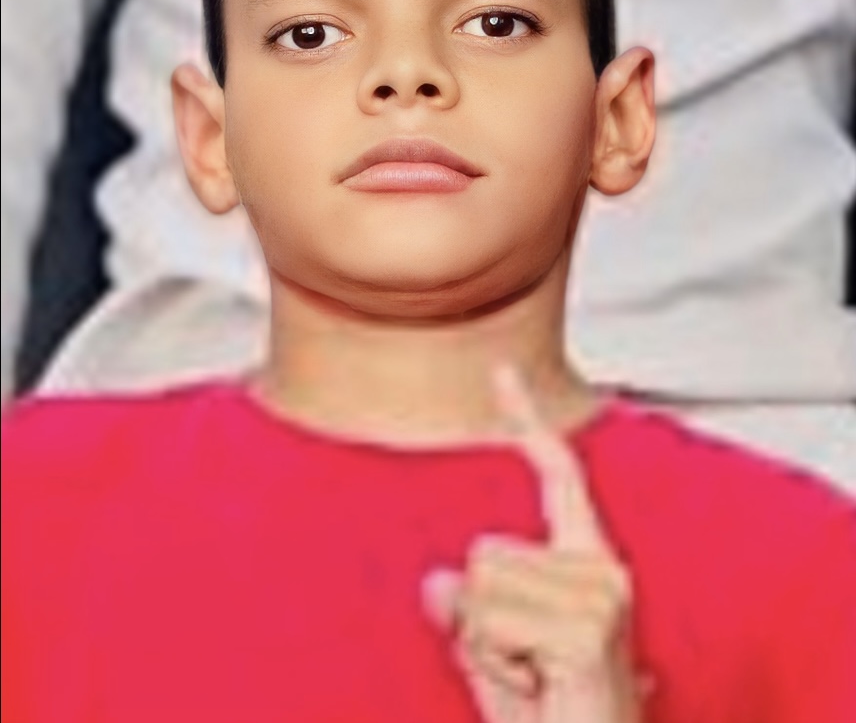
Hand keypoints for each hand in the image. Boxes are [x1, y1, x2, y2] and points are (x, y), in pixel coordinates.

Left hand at [420, 364, 645, 722]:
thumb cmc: (556, 721)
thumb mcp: (498, 665)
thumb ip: (468, 619)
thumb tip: (434, 579)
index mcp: (589, 567)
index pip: (557, 474)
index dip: (526, 420)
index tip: (502, 372)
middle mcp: (604, 572)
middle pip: (484, 553)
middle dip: (479, 622)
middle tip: (525, 673)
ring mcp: (601, 598)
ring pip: (480, 585)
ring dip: (486, 648)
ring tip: (533, 683)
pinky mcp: (587, 628)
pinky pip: (489, 622)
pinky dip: (494, 666)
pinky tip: (538, 690)